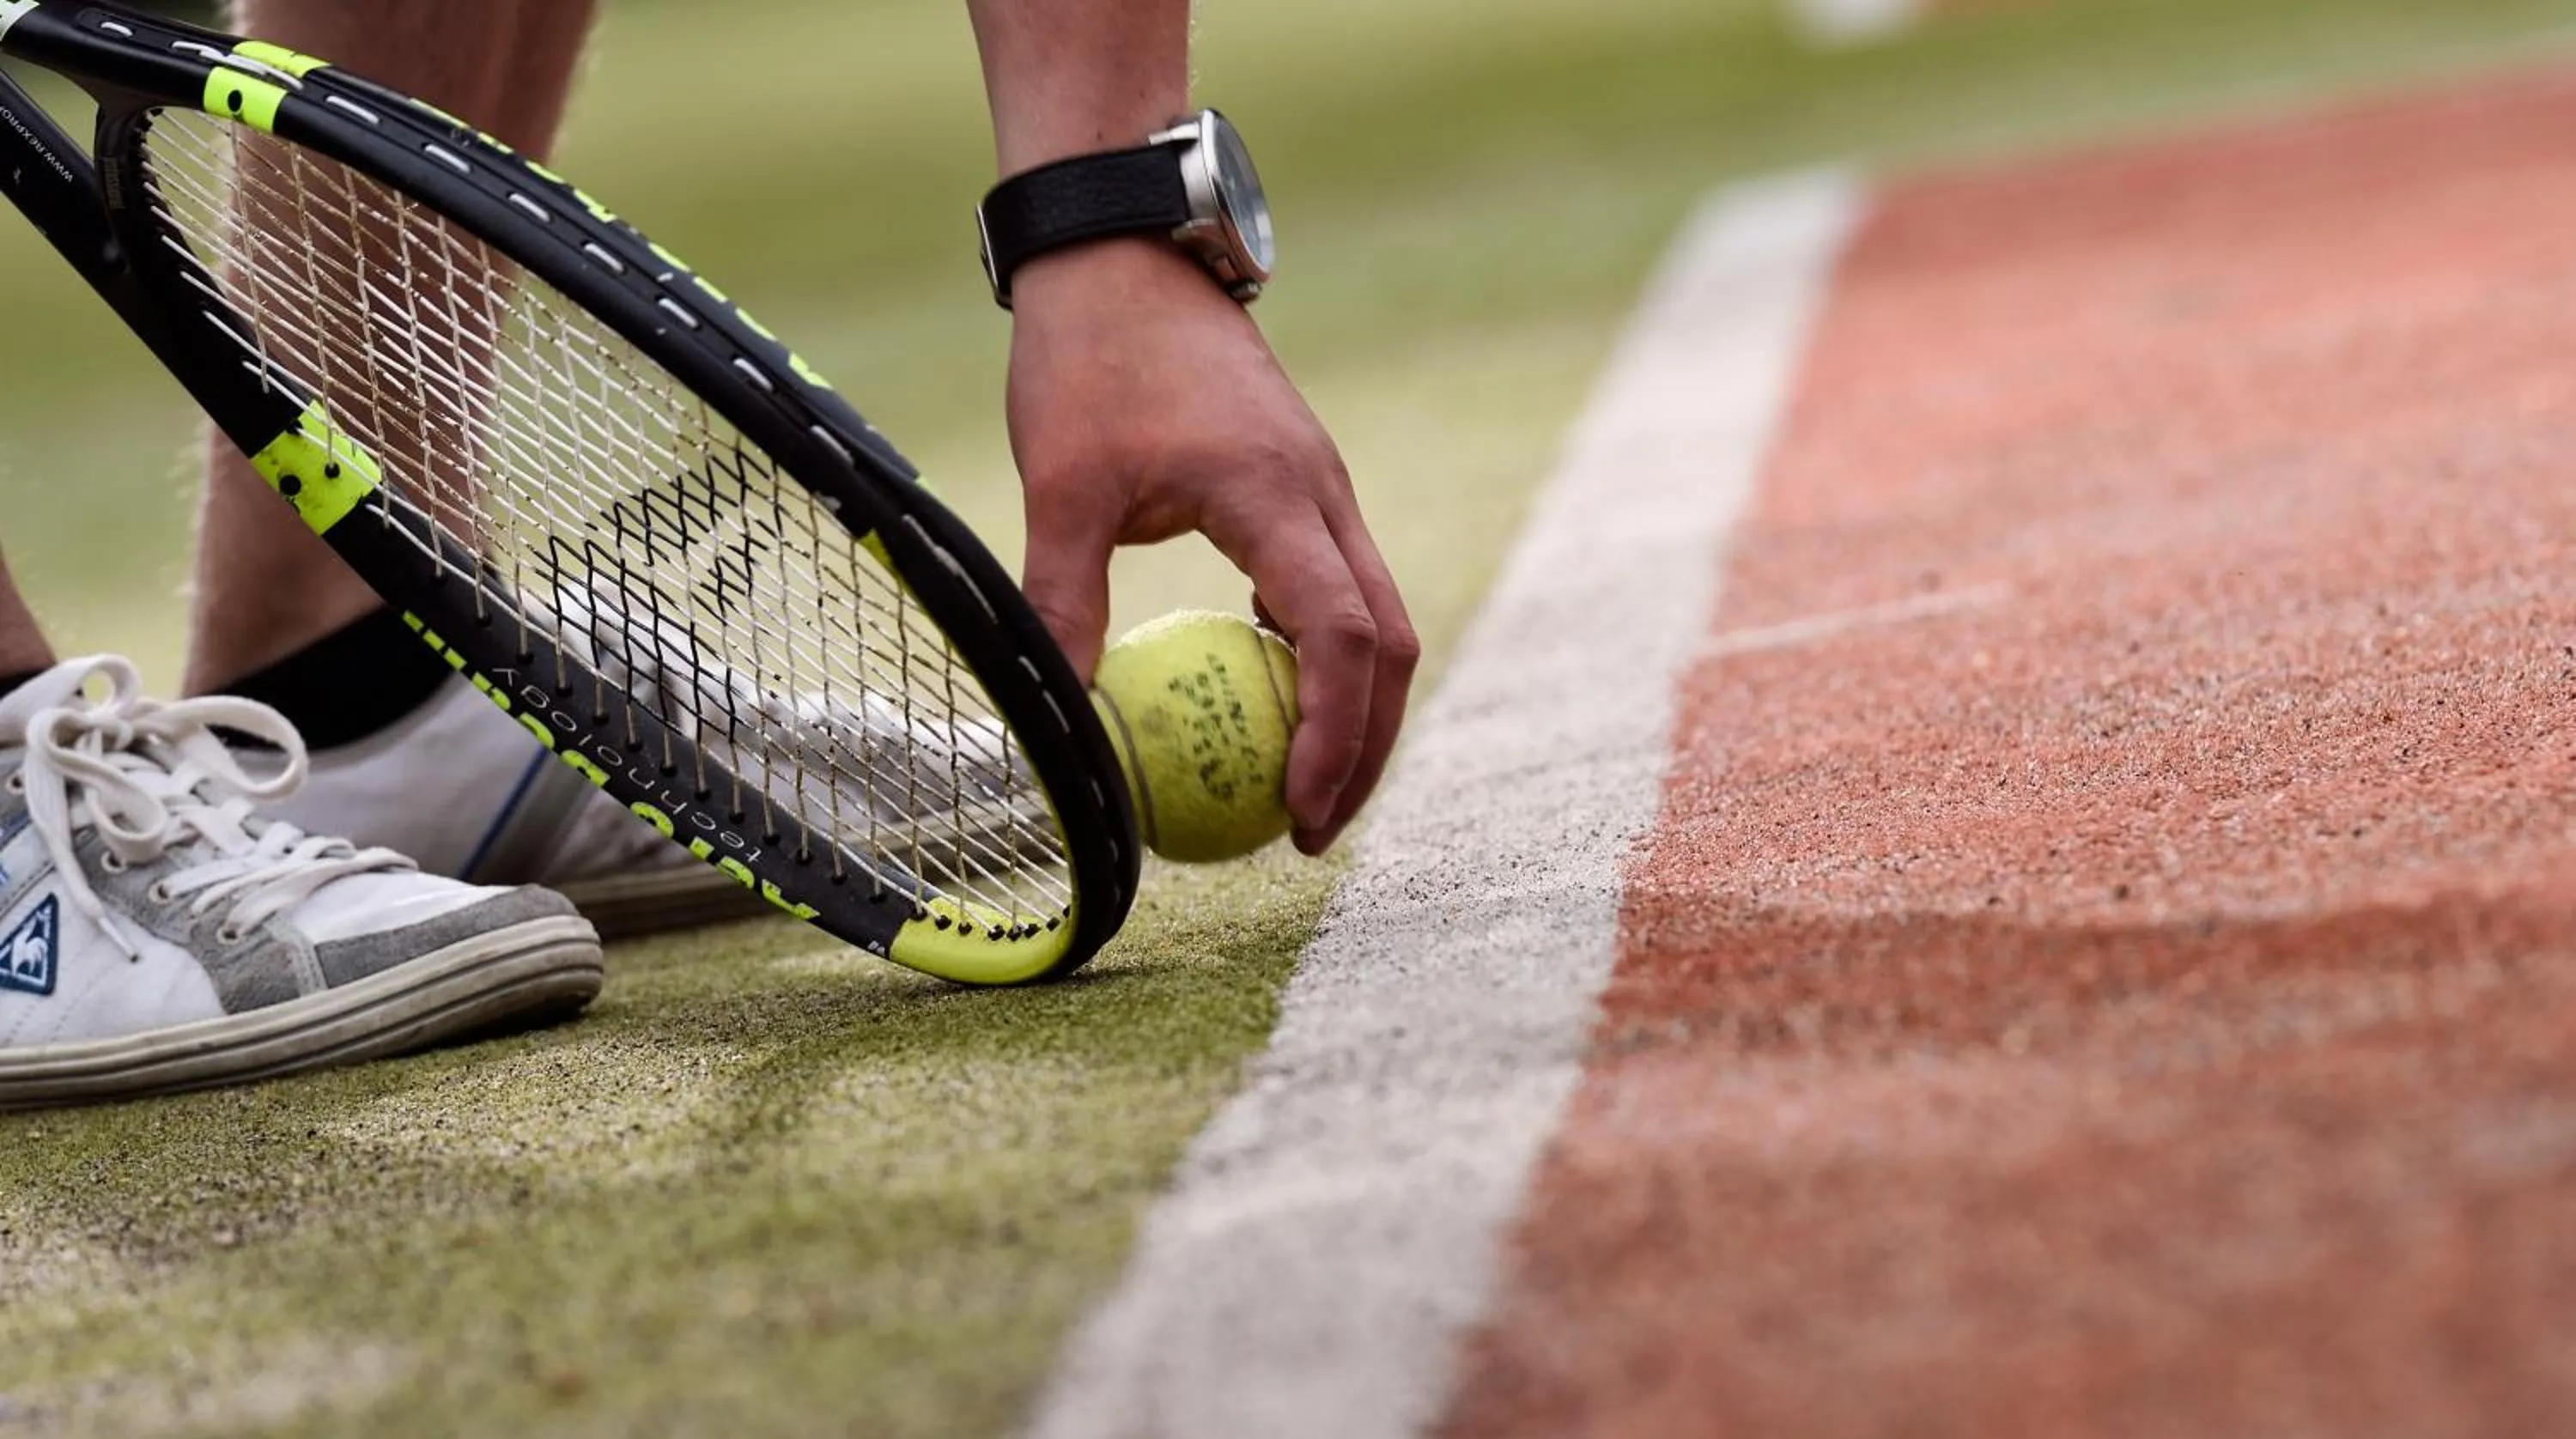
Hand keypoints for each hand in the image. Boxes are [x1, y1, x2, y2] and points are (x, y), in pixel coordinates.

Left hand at [1005, 238, 1418, 854]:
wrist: (1126, 246)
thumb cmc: (1089, 356)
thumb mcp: (1061, 485)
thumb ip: (1062, 601)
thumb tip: (1048, 720)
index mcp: (1275, 495)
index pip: (1338, 637)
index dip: (1330, 738)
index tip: (1297, 814)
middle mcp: (1323, 494)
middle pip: (1390, 643)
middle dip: (1366, 748)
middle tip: (1309, 831)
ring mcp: (1323, 487)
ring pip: (1378, 617)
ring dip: (1354, 708)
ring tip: (1301, 788)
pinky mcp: (1304, 483)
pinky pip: (1340, 587)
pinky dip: (1325, 657)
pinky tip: (1267, 702)